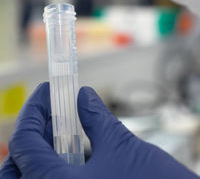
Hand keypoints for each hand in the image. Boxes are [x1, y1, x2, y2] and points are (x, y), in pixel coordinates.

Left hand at [0, 83, 198, 178]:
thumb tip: (84, 96)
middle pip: (16, 168)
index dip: (33, 110)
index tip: (46, 91)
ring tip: (58, 127)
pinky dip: (51, 169)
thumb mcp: (123, 147)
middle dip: (30, 135)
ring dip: (38, 152)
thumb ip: (97, 118)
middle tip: (49, 112)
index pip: (23, 143)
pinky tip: (70, 152)